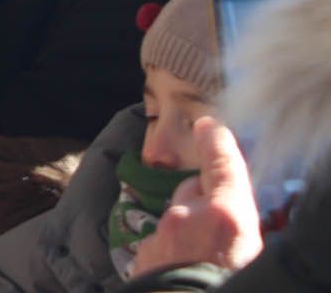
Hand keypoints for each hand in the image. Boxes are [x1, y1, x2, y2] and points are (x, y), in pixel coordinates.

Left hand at [131, 117, 263, 273]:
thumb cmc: (233, 283)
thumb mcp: (257, 255)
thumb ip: (246, 229)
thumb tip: (240, 219)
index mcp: (228, 216)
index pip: (223, 164)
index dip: (217, 141)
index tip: (209, 124)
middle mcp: (190, 216)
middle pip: (194, 188)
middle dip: (203, 195)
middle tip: (219, 221)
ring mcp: (163, 233)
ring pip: (175, 215)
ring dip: (186, 224)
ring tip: (200, 255)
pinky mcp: (144, 252)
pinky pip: (160, 239)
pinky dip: (170, 246)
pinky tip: (180, 268)